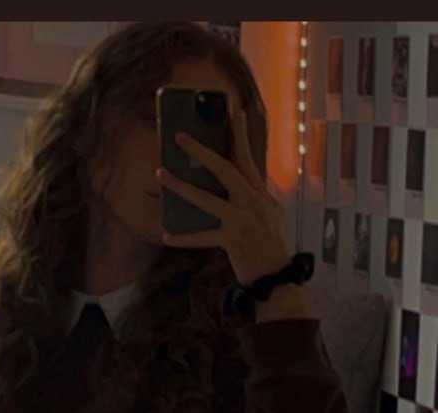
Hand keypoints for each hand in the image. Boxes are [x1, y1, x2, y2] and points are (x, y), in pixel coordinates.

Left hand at [156, 104, 291, 285]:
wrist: (276, 276)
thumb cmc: (268, 244)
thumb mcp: (267, 214)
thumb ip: (251, 196)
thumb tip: (229, 182)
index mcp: (259, 193)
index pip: (247, 158)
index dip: (240, 135)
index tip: (233, 111)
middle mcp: (252, 202)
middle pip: (225, 169)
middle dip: (201, 150)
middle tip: (179, 136)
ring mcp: (242, 220)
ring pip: (206, 199)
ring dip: (181, 186)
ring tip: (160, 174)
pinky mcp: (232, 240)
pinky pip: (201, 237)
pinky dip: (183, 238)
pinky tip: (166, 235)